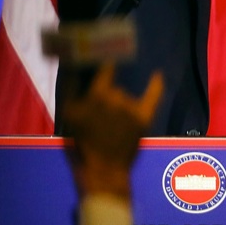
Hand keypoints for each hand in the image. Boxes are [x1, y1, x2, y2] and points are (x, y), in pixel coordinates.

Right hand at [61, 62, 163, 198]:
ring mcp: (129, 108)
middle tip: (101, 117)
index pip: (101, 69)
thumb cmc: (81, 147)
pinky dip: (155, 86)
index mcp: (93, 96)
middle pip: (112, 88)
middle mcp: (112, 98)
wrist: (103, 173)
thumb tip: (73, 60)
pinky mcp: (143, 119)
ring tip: (113, 126)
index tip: (101, 51)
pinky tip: (157, 75)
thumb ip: (71, 88)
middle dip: (106, 98)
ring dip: (121, 105)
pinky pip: (152, 96)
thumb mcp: (68, 116)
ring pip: (125, 97)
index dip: (102, 59)